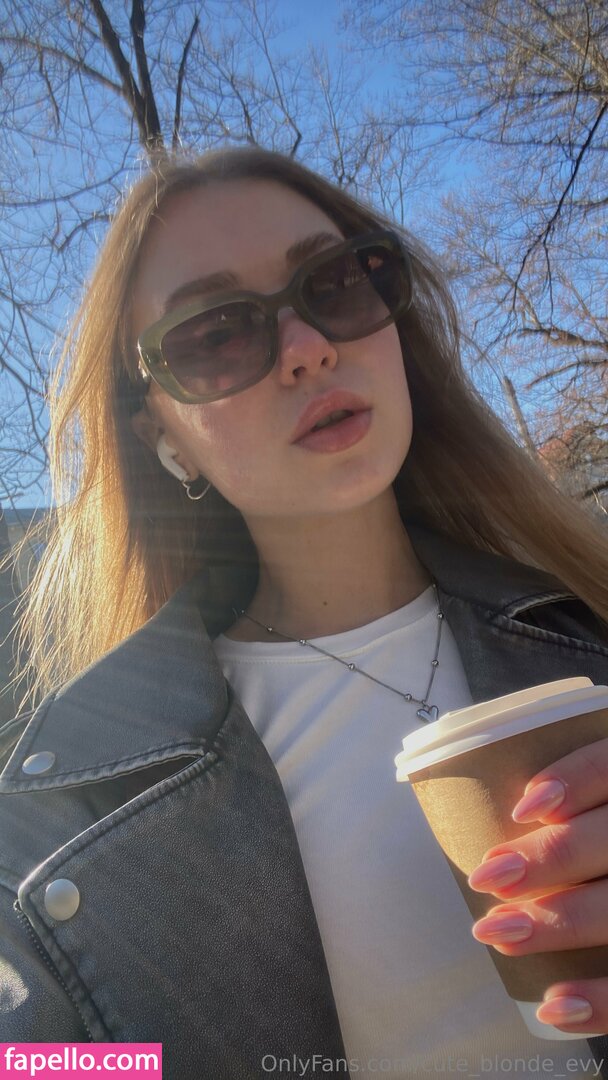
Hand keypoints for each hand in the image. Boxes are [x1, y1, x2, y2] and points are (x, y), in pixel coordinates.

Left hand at [466, 737, 607, 1033]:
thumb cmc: (588, 830)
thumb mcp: (585, 803)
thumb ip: (559, 798)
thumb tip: (488, 808)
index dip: (575, 779)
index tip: (523, 806)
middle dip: (549, 859)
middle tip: (486, 876)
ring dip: (558, 924)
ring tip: (495, 931)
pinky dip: (601, 1001)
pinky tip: (555, 1006)